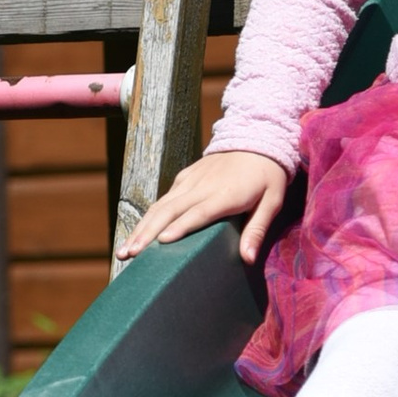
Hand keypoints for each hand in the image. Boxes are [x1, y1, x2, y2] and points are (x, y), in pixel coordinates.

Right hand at [121, 147, 291, 264]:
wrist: (257, 138)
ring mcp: (190, 180)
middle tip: (129, 254)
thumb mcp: (272, 201)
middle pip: (169, 211)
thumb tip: (247, 259)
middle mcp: (202, 186)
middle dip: (147, 233)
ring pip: (160, 206)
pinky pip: (164, 198)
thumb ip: (257, 229)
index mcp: (225, 194)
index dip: (180, 227)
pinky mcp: (185, 177)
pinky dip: (148, 216)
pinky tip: (138, 233)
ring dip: (141, 228)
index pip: (198, 213)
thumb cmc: (267, 176)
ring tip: (125, 250)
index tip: (161, 242)